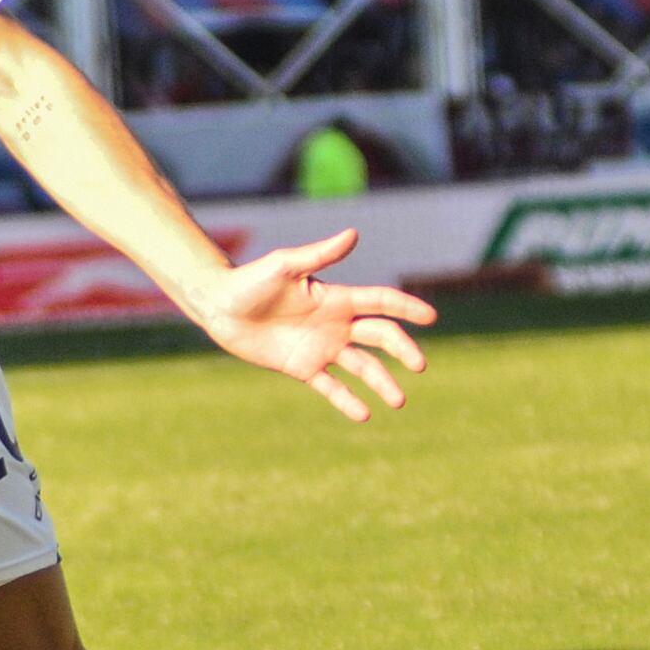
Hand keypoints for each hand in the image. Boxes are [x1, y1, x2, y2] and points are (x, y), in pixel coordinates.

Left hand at [190, 228, 434, 421]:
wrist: (219, 307)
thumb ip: (319, 255)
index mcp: (336, 298)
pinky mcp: (303, 368)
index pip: (381, 302)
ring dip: (381, 383)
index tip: (430, 317)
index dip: (406, 308)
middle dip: (402, 350)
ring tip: (398, 402)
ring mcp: (321, 348)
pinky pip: (331, 387)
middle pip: (380, 337)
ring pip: (362, 367)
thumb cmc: (250, 281)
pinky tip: (364, 415)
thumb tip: (353, 234)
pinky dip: (347, 401)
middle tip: (419, 366)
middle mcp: (335, 324)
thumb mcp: (285, 267)